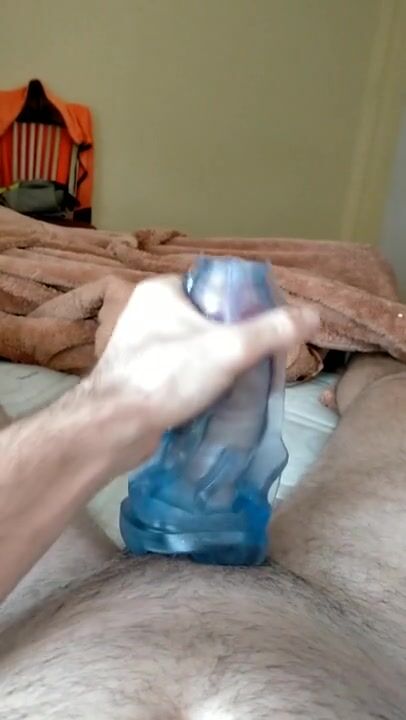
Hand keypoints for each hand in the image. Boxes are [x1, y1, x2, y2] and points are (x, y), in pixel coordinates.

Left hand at [92, 275, 318, 436]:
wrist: (114, 429)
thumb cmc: (167, 377)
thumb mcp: (228, 349)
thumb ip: (271, 331)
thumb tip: (313, 315)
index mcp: (162, 291)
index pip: (215, 288)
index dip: (244, 305)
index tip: (266, 328)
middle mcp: (147, 313)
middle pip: (208, 319)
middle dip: (234, 340)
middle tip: (259, 359)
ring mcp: (141, 346)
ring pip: (195, 348)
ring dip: (218, 363)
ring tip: (243, 380)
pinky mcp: (141, 376)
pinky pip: (181, 371)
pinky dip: (200, 381)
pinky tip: (218, 397)